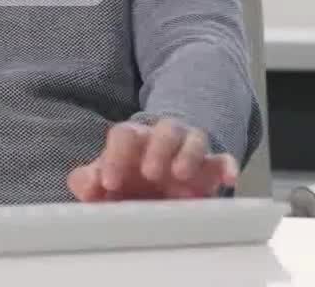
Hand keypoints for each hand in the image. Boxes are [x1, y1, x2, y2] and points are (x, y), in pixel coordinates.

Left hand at [67, 119, 236, 201]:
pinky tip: (228, 178)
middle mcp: (162, 139)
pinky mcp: (211, 167)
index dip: (114, 156)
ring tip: (180, 175)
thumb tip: (87, 184)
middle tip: (149, 174)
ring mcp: (189, 150)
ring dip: (189, 154)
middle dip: (158, 149)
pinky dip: (226, 166)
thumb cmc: (128, 180)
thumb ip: (88, 181)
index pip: (123, 135)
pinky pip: (223, 159)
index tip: (109, 183)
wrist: (157, 183)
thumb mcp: (106, 180)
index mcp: (133, 139)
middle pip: (164, 130)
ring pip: (194, 138)